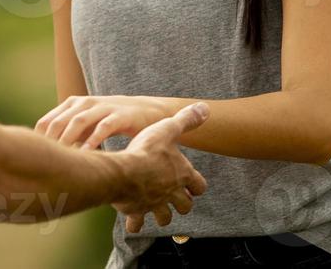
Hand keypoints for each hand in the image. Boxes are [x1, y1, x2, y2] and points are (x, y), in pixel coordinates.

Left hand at [35, 94, 170, 149]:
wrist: (149, 110)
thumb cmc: (111, 121)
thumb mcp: (87, 126)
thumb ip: (68, 136)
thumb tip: (46, 159)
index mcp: (73, 105)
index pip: (47, 122)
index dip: (39, 141)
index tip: (34, 162)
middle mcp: (85, 103)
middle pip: (59, 121)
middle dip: (50, 141)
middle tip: (43, 164)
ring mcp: (103, 106)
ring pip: (79, 120)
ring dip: (68, 139)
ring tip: (61, 159)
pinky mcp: (121, 114)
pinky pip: (104, 126)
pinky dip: (93, 139)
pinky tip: (87, 154)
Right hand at [111, 101, 209, 233]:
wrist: (126, 171)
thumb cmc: (148, 150)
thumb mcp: (168, 128)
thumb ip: (186, 120)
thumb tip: (205, 108)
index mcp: (182, 174)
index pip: (199, 186)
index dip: (196, 185)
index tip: (192, 185)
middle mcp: (171, 193)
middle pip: (185, 206)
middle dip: (182, 203)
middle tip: (174, 197)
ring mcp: (155, 204)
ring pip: (165, 218)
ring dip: (162, 215)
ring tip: (155, 208)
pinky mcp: (137, 211)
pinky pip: (137, 223)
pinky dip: (135, 223)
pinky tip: (132, 219)